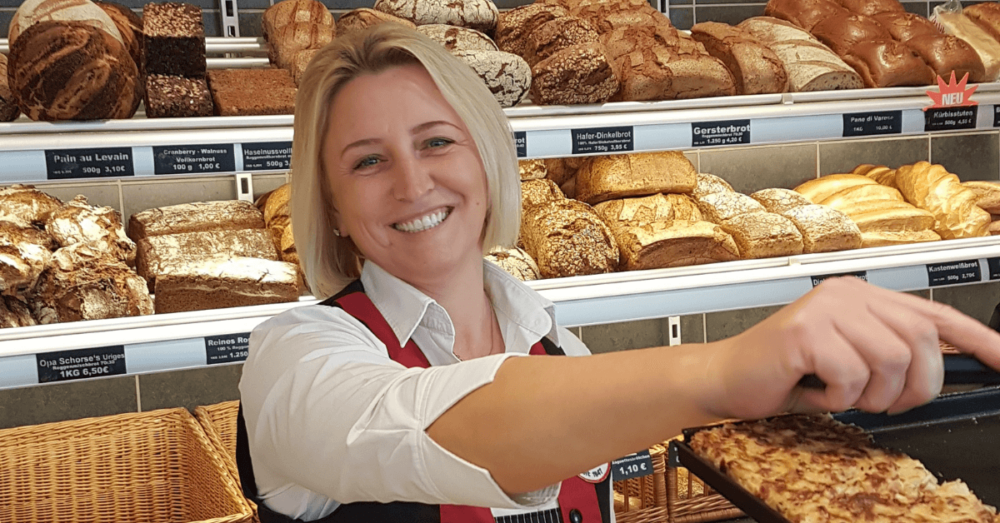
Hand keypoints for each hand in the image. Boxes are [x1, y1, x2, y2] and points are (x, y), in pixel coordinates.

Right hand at [702, 277, 999, 419]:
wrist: (726, 378)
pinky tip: (815, 391)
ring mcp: (826, 309)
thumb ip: (890, 355)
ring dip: (871, 396)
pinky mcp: (805, 332)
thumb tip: (940, 372)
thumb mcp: (848, 360)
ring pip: (892, 362)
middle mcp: (847, 294)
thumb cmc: (784, 373)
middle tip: (881, 402)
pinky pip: (852, 376)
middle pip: (921, 342)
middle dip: (912, 387)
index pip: (935, 313)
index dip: (978, 340)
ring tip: (839, 394)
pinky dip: (837, 399)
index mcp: (861, 295)